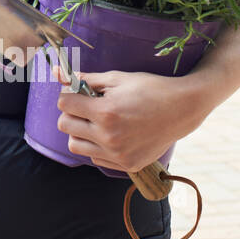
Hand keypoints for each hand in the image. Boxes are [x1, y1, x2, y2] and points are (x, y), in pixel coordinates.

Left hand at [52, 65, 212, 173]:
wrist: (182, 109)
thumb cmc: (149, 89)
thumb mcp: (116, 79)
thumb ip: (85, 79)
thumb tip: (56, 73)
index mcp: (105, 112)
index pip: (64, 104)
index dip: (68, 95)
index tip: (79, 93)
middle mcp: (109, 136)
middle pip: (64, 125)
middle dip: (71, 113)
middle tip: (87, 106)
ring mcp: (118, 154)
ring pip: (75, 145)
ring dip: (80, 131)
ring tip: (96, 121)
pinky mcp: (127, 165)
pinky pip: (94, 157)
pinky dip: (96, 146)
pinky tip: (111, 134)